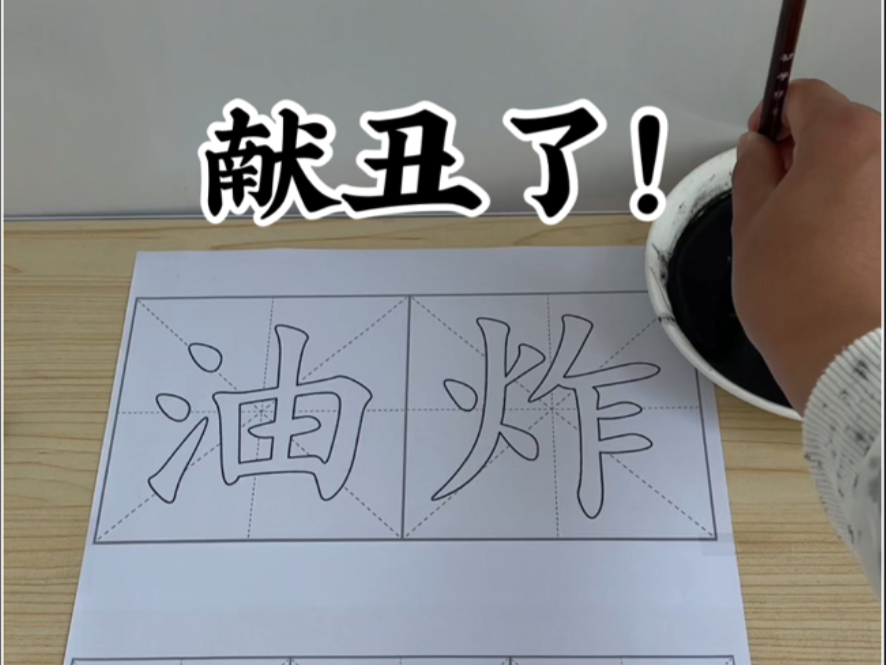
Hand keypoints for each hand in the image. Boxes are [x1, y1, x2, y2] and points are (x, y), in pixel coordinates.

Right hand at [731, 79, 881, 412]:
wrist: (844, 350)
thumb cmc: (798, 295)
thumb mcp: (748, 220)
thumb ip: (750, 168)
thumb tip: (756, 150)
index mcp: (843, 140)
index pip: (803, 95)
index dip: (771, 115)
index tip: (759, 140)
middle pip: (836, 127)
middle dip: (800, 150)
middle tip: (771, 193)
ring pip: (858, 164)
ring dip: (827, 182)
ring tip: (800, 231)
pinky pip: (874, 197)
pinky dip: (853, 210)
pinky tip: (829, 247)